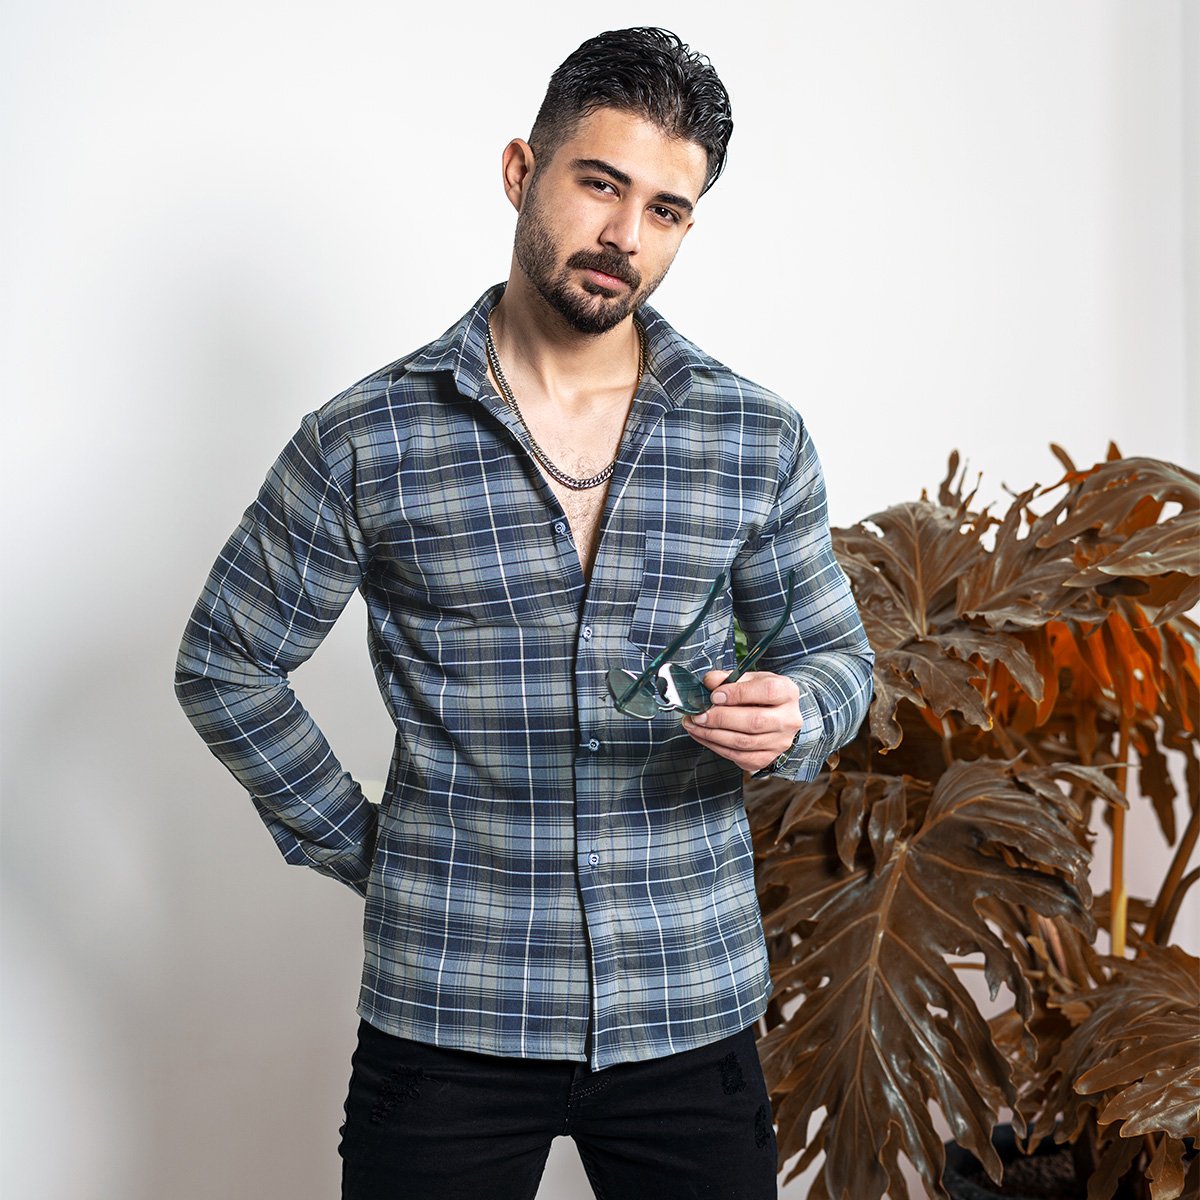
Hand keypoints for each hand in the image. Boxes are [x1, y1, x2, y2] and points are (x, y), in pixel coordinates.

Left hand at [681, 670, 801, 772]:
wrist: (776, 714)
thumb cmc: (760, 694)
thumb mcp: (748, 678)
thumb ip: (728, 678)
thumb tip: (708, 683)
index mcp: (786, 692)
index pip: (766, 692)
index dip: (738, 694)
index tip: (714, 695)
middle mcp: (788, 719)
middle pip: (754, 722)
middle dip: (720, 718)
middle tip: (699, 714)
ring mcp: (779, 742)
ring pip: (743, 742)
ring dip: (712, 734)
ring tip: (694, 724)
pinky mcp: (766, 758)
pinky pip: (738, 756)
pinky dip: (715, 746)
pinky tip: (702, 735)